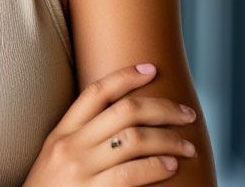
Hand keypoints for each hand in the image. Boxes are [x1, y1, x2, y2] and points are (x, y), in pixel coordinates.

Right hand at [22, 63, 198, 185]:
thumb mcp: (57, 156)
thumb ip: (82, 137)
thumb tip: (125, 122)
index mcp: (62, 132)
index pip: (96, 92)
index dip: (126, 76)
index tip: (152, 69)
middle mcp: (71, 145)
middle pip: (125, 111)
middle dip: (163, 108)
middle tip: (187, 113)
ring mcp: (81, 170)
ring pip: (135, 140)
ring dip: (169, 140)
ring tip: (187, 146)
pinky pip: (132, 173)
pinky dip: (157, 166)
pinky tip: (171, 166)